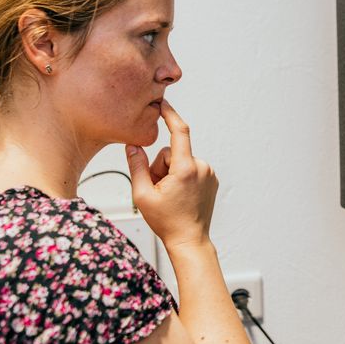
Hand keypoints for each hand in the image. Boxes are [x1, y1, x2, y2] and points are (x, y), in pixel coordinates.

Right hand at [125, 100, 218, 249]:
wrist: (190, 240)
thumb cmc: (167, 222)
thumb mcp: (142, 195)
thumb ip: (136, 166)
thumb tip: (132, 146)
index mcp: (186, 169)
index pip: (179, 131)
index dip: (169, 114)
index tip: (162, 103)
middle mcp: (201, 167)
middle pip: (172, 153)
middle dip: (161, 166)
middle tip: (158, 190)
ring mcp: (208, 173)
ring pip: (180, 161)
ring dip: (171, 173)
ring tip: (169, 195)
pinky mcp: (211, 179)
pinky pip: (190, 168)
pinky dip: (181, 177)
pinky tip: (179, 195)